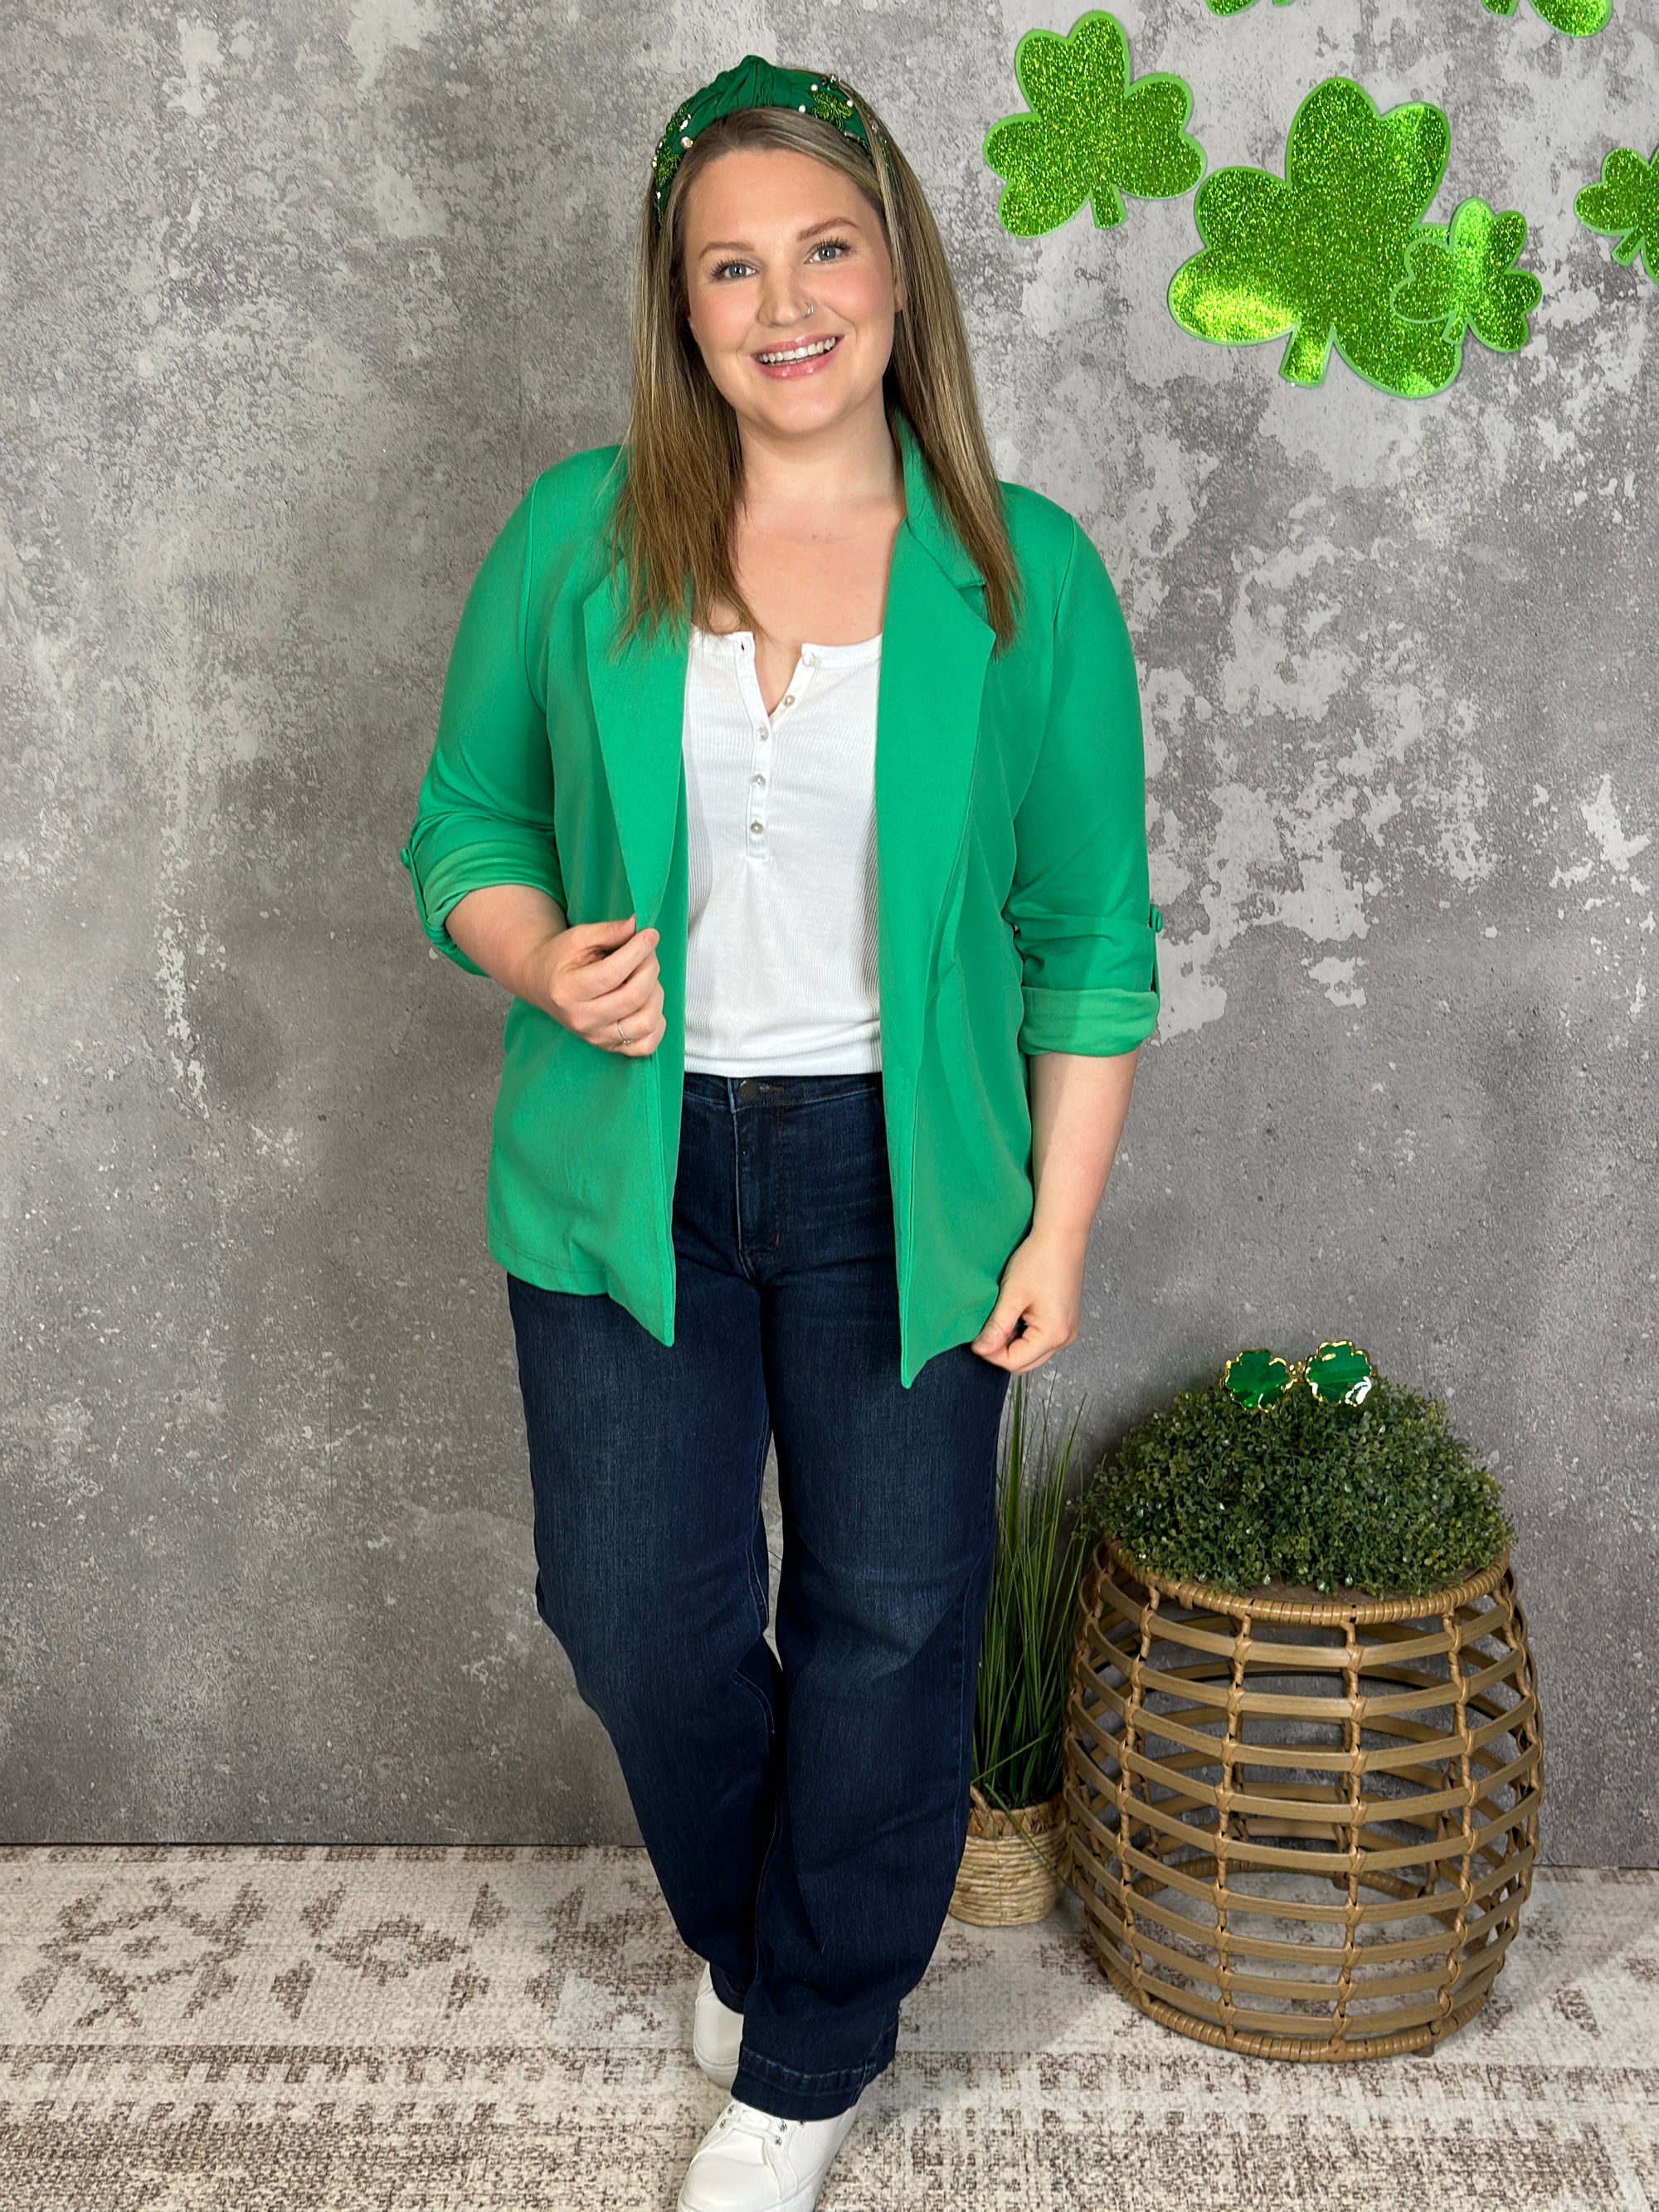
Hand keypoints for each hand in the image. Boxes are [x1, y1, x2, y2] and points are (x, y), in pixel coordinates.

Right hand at [523, 912, 664, 1055]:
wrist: (542, 983)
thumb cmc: (560, 959)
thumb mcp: (578, 938)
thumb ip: (609, 932)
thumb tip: (638, 926)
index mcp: (567, 991)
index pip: (612, 973)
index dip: (637, 951)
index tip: (650, 934)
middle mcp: (581, 1019)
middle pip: (633, 997)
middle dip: (649, 968)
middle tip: (648, 952)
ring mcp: (597, 1037)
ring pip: (645, 1022)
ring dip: (656, 994)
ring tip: (646, 977)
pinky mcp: (609, 1046)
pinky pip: (646, 1045)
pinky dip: (657, 1024)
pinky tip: (648, 1003)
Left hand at [968, 1225, 1086, 1372]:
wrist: (1061, 1235)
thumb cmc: (1040, 1259)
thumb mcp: (1012, 1295)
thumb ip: (996, 1327)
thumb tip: (980, 1350)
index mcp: (1053, 1334)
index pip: (1014, 1362)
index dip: (990, 1353)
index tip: (976, 1337)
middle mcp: (1064, 1337)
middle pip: (1024, 1362)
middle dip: (1001, 1351)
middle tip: (986, 1328)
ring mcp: (1066, 1330)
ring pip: (1031, 1353)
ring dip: (1012, 1342)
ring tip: (1002, 1317)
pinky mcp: (1064, 1322)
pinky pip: (1039, 1340)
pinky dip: (1023, 1334)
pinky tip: (1015, 1313)